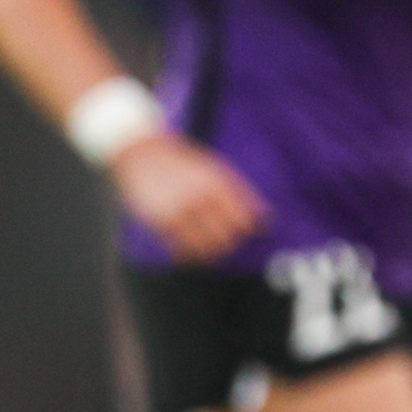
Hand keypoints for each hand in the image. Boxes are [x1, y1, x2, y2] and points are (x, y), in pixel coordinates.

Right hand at [111, 130, 265, 262]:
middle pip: (226, 236)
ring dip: (211, 254)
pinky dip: (188, 256)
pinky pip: (180, 250)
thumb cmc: (187, 163)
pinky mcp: (159, 223)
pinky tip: (190, 254)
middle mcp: (199, 200)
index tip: (245, 232)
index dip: (248, 230)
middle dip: (230, 243)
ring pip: (204, 248)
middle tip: (227, 243)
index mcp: (217, 185)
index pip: (243, 220)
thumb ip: (242, 193)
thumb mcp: (218, 170)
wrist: (145, 155)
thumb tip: (266, 218)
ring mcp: (179, 212)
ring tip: (210, 252)